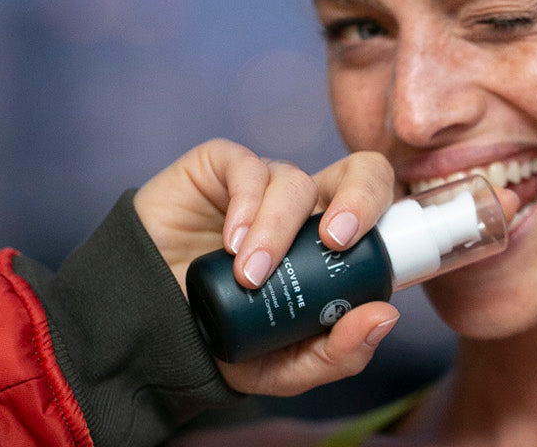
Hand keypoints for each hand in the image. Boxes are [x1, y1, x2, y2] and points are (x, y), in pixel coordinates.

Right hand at [133, 138, 400, 395]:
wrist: (150, 332)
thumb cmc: (224, 342)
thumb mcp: (285, 368)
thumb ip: (339, 353)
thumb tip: (386, 315)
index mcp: (335, 246)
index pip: (382, 212)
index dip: (387, 221)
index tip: (368, 259)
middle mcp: (308, 209)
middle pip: (359, 173)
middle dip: (360, 198)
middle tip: (337, 240)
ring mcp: (266, 185)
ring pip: (294, 182)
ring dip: (276, 230)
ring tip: (249, 276)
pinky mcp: (220, 169)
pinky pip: (247, 168)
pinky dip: (245, 204)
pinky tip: (230, 243)